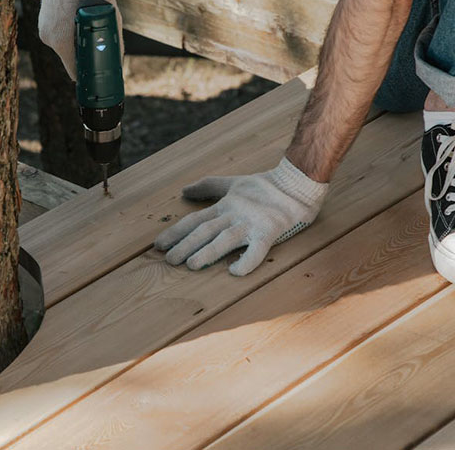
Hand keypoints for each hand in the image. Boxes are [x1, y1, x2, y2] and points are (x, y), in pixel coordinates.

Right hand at [39, 0, 123, 80]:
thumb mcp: (110, 16)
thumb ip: (114, 41)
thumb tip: (119, 59)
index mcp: (62, 42)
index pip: (74, 71)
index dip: (88, 76)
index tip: (99, 78)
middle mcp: (49, 37)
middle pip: (70, 58)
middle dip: (85, 57)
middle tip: (102, 54)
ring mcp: (43, 27)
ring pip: (64, 45)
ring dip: (78, 42)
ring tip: (93, 32)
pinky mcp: (43, 17)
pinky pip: (58, 32)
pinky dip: (70, 31)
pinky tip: (81, 22)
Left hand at [155, 158, 328, 275]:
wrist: (296, 183)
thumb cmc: (265, 185)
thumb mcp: (233, 183)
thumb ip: (208, 187)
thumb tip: (183, 190)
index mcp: (226, 205)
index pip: (195, 220)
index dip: (176, 232)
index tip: (158, 245)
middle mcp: (235, 214)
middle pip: (205, 231)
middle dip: (185, 245)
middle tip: (169, 260)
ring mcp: (252, 223)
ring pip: (225, 239)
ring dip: (207, 252)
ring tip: (191, 265)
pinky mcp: (270, 232)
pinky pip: (257, 249)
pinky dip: (246, 261)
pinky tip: (234, 272)